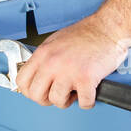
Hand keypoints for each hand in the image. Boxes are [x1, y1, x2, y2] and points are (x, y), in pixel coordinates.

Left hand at [14, 14, 129, 108]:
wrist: (109, 28)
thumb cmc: (87, 34)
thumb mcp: (56, 42)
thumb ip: (45, 59)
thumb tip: (38, 75)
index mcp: (43, 54)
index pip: (21, 81)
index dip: (30, 91)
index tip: (39, 91)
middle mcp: (52, 63)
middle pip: (36, 95)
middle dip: (47, 99)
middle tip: (58, 93)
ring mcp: (69, 72)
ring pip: (57, 101)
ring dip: (68, 101)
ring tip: (75, 91)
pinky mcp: (86, 79)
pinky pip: (83, 103)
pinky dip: (88, 102)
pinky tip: (89, 92)